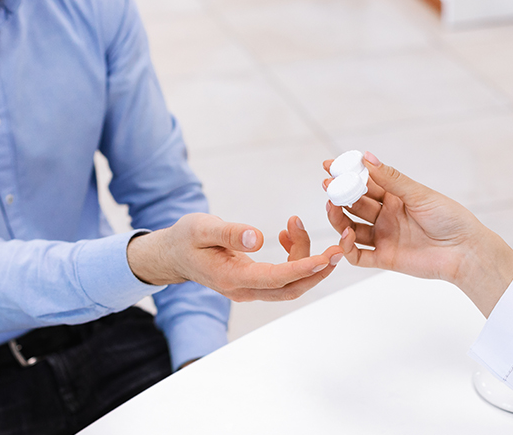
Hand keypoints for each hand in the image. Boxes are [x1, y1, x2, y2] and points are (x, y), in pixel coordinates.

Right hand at [126, 213, 341, 301]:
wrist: (172, 254)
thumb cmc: (185, 239)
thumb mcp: (201, 228)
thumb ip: (229, 233)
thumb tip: (258, 237)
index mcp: (232, 278)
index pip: (277, 278)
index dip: (304, 268)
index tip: (328, 256)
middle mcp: (245, 289)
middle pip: (292, 288)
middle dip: (319, 269)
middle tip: (339, 245)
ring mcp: (250, 288)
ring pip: (290, 281)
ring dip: (303, 255)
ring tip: (294, 223)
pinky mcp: (255, 280)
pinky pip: (283, 274)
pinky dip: (293, 255)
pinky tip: (287, 233)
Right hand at [323, 152, 512, 315]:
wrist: (465, 251)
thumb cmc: (449, 218)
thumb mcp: (419, 194)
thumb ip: (391, 179)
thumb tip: (367, 157)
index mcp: (395, 197)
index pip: (365, 183)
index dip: (347, 175)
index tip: (329, 165)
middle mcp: (386, 216)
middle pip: (355, 204)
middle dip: (339, 194)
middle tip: (327, 186)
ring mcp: (384, 237)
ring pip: (351, 228)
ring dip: (339, 218)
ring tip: (332, 207)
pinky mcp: (384, 258)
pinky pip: (358, 255)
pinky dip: (347, 247)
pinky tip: (346, 235)